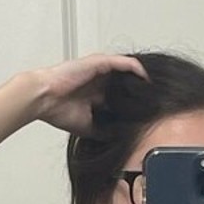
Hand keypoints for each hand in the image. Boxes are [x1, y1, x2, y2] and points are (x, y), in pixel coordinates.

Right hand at [32, 52, 149, 136]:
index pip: (123, 96)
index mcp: (98, 93)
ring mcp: (101, 70)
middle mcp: (101, 80)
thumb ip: (106, 130)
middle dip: (143, 91)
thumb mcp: (90, 126)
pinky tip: (146, 79)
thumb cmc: (59, 111)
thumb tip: (123, 140)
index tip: (150, 112)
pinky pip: (123, 63)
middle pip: (128, 82)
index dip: (136, 103)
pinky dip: (136, 69)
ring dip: (142, 80)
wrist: (44, 99)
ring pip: (128, 71)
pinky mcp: (99, 62)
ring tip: (157, 89)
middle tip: (160, 101)